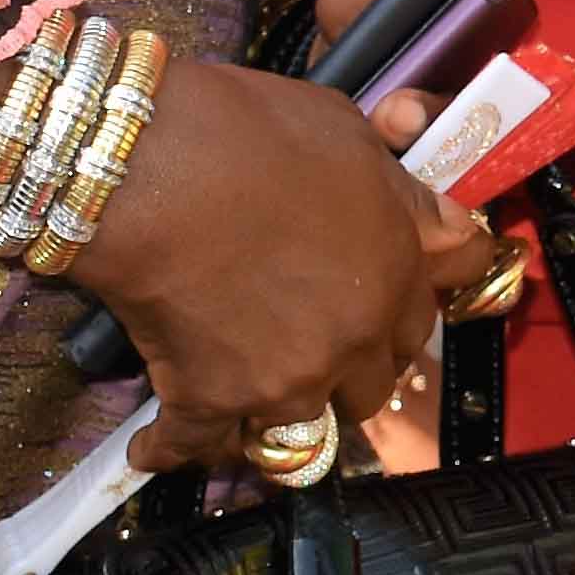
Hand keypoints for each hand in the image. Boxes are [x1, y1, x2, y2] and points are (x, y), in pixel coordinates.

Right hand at [81, 51, 488, 478]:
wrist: (145, 161)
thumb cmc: (245, 129)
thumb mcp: (348, 133)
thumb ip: (392, 191)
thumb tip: (415, 214)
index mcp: (395, 266)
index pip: (428, 318)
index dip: (405, 314)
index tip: (385, 315)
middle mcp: (354, 335)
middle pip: (372, 384)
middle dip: (348, 370)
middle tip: (311, 348)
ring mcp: (286, 378)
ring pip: (300, 430)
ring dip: (273, 417)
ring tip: (242, 402)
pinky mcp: (212, 400)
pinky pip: (196, 446)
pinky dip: (168, 446)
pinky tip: (152, 444)